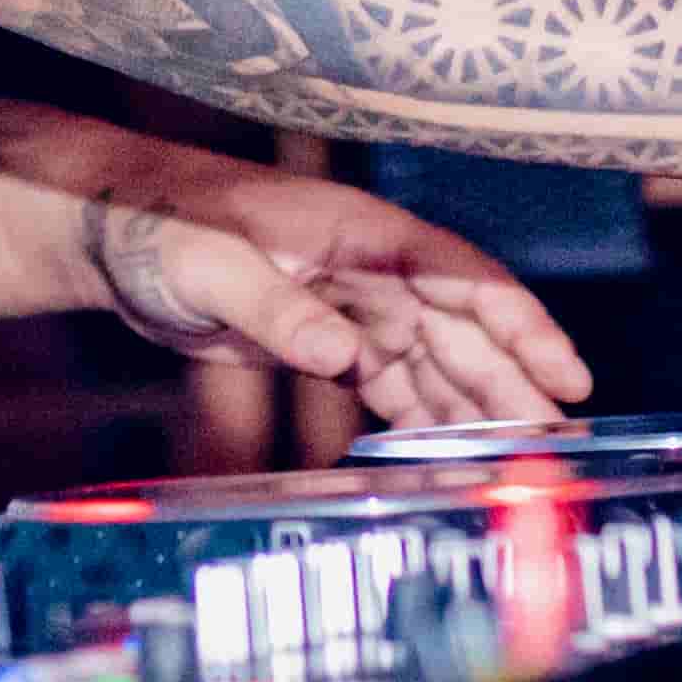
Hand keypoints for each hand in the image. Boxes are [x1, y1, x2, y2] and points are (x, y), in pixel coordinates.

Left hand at [77, 144, 589, 434]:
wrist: (114, 232)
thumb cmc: (162, 225)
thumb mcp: (213, 268)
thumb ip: (279, 312)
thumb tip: (344, 355)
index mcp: (361, 235)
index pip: (463, 280)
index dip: (523, 326)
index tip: (567, 374)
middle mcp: (371, 268)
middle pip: (463, 329)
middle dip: (516, 382)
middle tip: (562, 442)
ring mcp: (351, 302)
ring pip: (434, 360)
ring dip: (476, 406)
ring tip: (523, 457)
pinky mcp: (323, 335)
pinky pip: (388, 380)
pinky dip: (419, 415)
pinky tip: (446, 452)